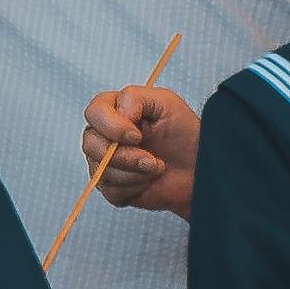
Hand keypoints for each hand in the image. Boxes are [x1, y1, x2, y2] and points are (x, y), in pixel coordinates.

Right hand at [81, 81, 201, 216]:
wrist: (198, 169)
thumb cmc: (184, 133)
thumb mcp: (165, 103)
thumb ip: (136, 98)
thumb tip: (119, 113)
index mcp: (113, 111)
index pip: (93, 113)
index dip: (111, 126)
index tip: (138, 135)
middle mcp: (103, 136)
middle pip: (90, 144)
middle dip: (125, 155)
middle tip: (152, 160)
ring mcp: (104, 163)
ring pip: (101, 170)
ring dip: (134, 172)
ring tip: (156, 167)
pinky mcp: (112, 187)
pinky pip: (110, 190)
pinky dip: (134, 187)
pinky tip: (149, 181)